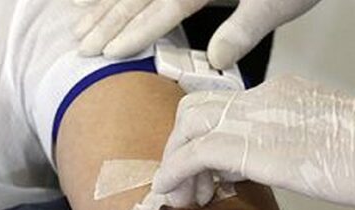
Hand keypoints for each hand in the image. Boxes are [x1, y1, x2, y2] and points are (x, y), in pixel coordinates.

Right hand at [72, 0, 320, 65]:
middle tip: (82, 46)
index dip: (136, 31)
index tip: (111, 52)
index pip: (164, 8)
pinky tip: (101, 3)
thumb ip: (244, 29)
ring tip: (78, 25)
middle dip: (108, 20)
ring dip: (105, 5)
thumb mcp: (276, 3)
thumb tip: (216, 60)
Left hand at [153, 75, 354, 208]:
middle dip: (180, 149)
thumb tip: (279, 167)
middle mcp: (264, 98)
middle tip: (192, 189)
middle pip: (195, 110)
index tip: (212, 175)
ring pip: (187, 127)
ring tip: (184, 199)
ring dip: (175, 165)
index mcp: (284, 93)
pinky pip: (195, 153)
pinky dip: (175, 173)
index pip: (225, 106)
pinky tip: (172, 195)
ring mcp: (258, 118)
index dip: (205, 139)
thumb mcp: (332, 142)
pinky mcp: (255, 147)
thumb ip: (298, 146)